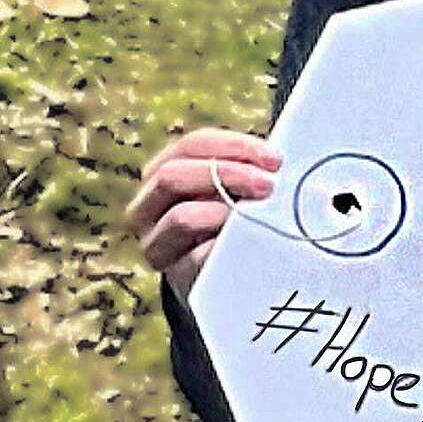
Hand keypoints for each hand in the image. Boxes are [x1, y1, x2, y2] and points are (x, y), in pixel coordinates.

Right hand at [125, 128, 282, 301]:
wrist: (217, 276)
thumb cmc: (226, 220)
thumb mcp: (228, 189)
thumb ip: (243, 170)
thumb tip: (276, 162)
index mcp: (161, 172)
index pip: (191, 145)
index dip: (233, 146)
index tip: (273, 159)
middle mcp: (146, 205)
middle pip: (173, 175)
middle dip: (227, 175)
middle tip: (267, 185)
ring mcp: (155, 242)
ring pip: (180, 217)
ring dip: (222, 212)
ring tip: (254, 215)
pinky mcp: (173, 275)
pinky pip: (196, 258)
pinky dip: (223, 248)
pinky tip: (247, 245)